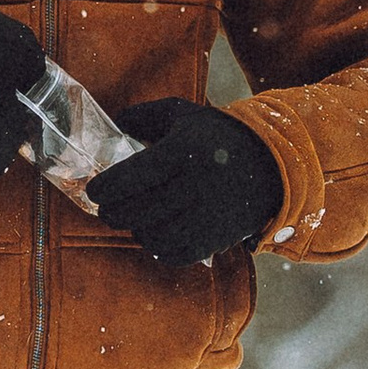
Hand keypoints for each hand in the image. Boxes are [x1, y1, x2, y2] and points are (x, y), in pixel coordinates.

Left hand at [94, 102, 282, 264]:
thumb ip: (144, 116)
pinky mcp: (219, 236)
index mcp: (184, 151)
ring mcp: (209, 214)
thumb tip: (116, 124)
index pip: (132, 176)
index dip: (106, 188)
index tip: (95, 191)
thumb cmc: (216, 137)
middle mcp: (197, 184)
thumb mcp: (182, 115)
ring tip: (133, 222)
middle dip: (114, 213)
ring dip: (137, 231)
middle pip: (138, 210)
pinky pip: (177, 253)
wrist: (273, 163)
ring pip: (155, 235)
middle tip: (107, 210)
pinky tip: (155, 237)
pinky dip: (160, 249)